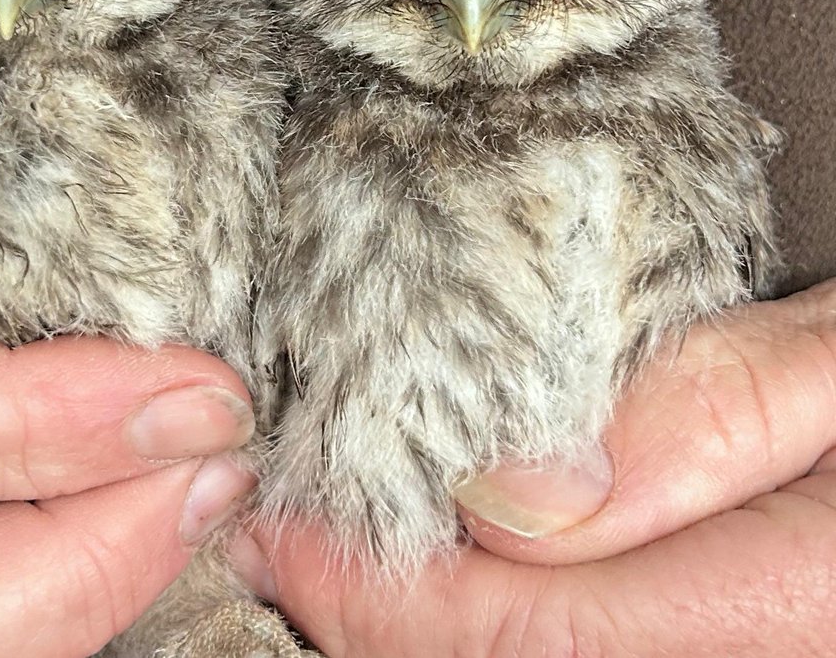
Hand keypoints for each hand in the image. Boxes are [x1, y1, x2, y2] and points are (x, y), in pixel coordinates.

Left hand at [236, 282, 835, 655]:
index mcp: (787, 610)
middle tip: (271, 533)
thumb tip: (519, 492)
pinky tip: (448, 567)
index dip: (369, 585)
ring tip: (327, 548)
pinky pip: (582, 653)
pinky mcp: (724, 637)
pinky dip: (490, 623)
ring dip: (412, 625)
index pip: (512, 628)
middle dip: (364, 616)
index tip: (276, 515)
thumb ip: (712, 420)